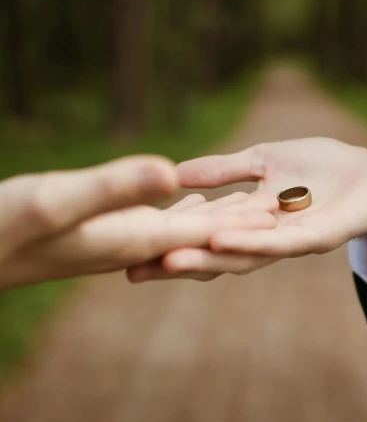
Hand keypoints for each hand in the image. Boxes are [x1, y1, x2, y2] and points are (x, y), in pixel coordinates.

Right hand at [0, 156, 275, 289]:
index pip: (203, 232)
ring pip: (184, 231)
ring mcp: (116, 243)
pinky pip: (157, 224)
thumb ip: (114, 188)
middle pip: (202, 236)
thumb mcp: (58, 199)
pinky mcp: (100, 236)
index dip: (244, 220)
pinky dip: (182, 211)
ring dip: (219, 217)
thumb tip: (171, 174)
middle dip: (243, 222)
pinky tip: (185, 200)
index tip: (282, 212)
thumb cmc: (5, 226)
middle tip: (283, 206)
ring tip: (250, 202)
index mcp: (133, 240)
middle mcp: (132, 246)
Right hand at [132, 138, 366, 281]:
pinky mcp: (319, 237)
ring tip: (170, 260)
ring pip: (245, 255)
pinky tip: (224, 241)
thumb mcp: (263, 161)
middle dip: (177, 263)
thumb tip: (175, 173)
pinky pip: (283, 243)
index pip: (203, 235)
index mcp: (249, 220)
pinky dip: (252, 242)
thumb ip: (223, 171)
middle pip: (216, 254)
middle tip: (134, 271)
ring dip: (208, 258)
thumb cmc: (320, 168)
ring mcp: (290, 240)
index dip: (169, 241)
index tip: (127, 250)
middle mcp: (264, 237)